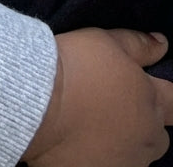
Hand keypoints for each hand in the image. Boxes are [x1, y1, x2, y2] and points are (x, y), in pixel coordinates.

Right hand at [23, 29, 172, 166]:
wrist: (35, 102)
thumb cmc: (72, 66)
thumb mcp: (103, 41)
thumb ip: (136, 44)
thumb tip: (162, 43)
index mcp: (151, 101)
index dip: (163, 94)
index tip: (142, 89)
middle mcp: (148, 137)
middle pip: (157, 134)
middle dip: (141, 123)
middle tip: (109, 108)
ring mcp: (127, 161)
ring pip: (134, 153)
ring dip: (121, 142)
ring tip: (89, 126)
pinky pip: (108, 164)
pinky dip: (99, 156)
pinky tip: (77, 142)